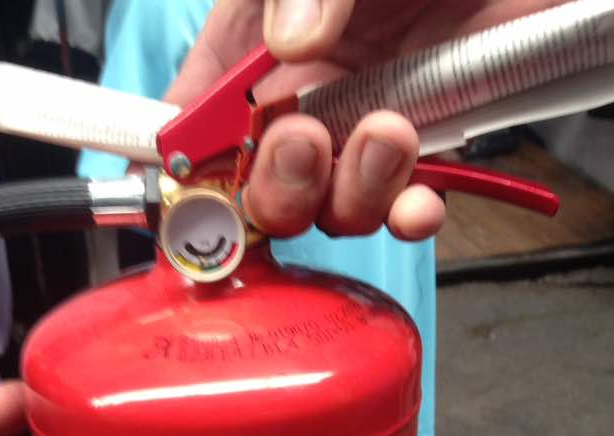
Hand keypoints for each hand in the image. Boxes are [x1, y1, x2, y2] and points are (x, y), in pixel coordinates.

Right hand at [169, 0, 564, 239]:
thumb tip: (292, 45)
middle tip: (304, 147)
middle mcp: (306, 93)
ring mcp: (365, 125)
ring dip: (351, 194)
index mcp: (258, 42)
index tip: (187, 185)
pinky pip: (407, 207)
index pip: (194, 116)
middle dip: (276, 188)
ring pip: (332, 209)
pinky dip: (411, 215)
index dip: (182, 161)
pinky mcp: (431, 145)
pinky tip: (420, 200)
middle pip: (261, 188)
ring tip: (388, 133)